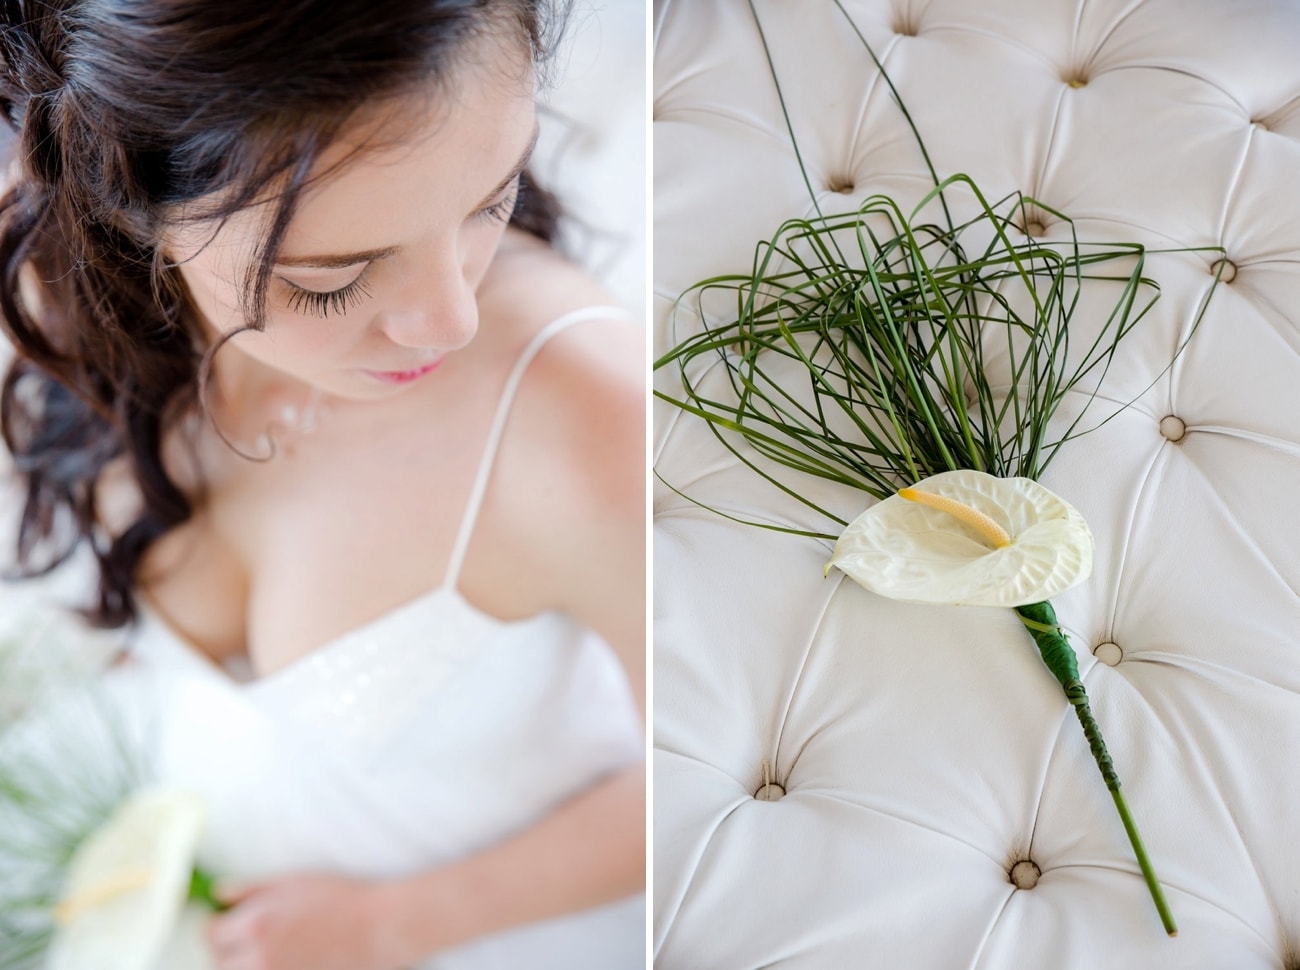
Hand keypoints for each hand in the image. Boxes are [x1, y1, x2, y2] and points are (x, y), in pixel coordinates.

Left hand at [206, 873, 408, 969]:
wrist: (380, 928)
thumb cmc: (340, 898)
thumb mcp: (294, 882)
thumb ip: (252, 888)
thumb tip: (219, 894)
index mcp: (256, 925)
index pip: (212, 934)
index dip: (221, 928)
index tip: (233, 925)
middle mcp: (260, 958)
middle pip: (220, 963)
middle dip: (229, 952)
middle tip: (250, 942)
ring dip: (245, 966)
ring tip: (268, 954)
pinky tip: (285, 961)